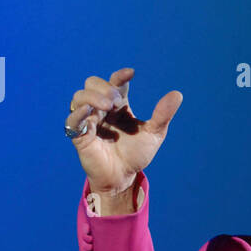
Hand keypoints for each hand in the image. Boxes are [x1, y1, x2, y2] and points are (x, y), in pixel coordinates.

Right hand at [65, 67, 182, 194]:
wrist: (123, 177)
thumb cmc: (136, 154)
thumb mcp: (154, 134)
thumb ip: (162, 114)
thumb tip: (178, 94)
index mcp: (119, 105)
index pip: (115, 83)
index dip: (120, 76)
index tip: (131, 74)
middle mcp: (101, 109)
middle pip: (92, 83)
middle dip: (104, 87)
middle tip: (116, 101)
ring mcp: (89, 121)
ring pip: (79, 97)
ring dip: (92, 97)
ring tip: (108, 107)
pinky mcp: (79, 136)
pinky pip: (72, 120)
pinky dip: (78, 113)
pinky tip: (89, 112)